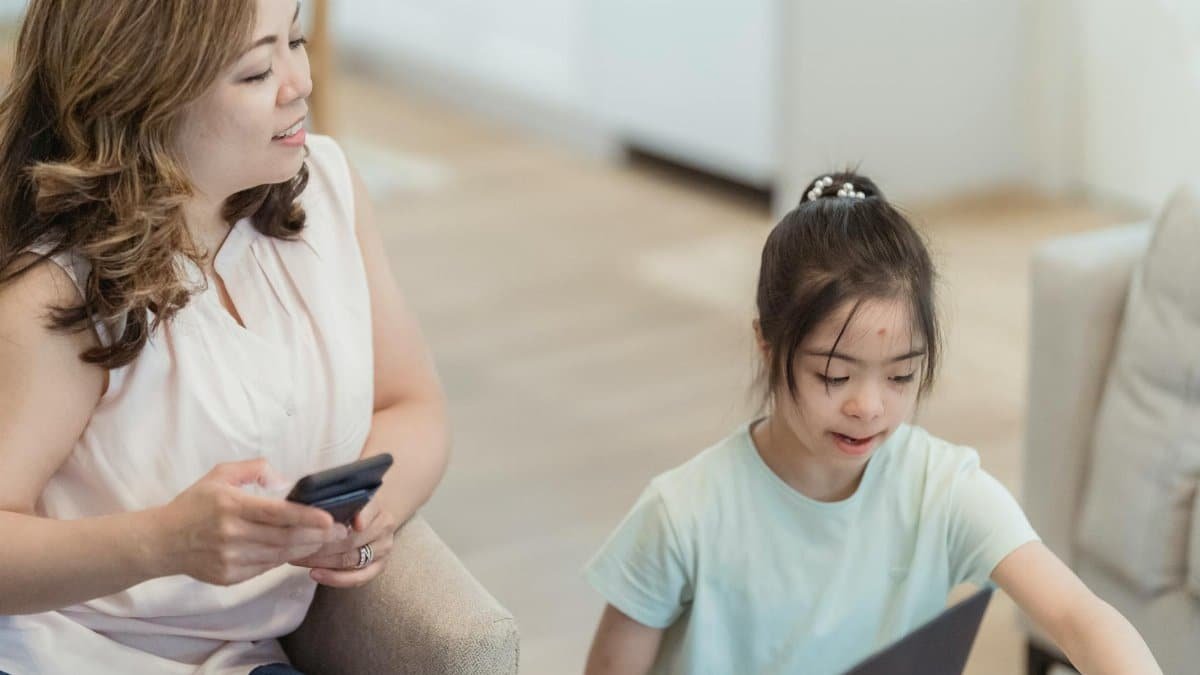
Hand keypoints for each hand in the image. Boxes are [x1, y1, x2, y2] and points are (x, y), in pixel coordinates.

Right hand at [159, 458, 346, 585]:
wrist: (162, 541)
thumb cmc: (195, 503)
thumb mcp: (220, 474)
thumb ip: (254, 469)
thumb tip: (285, 481)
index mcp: (231, 505)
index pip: (276, 514)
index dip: (306, 517)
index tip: (329, 518)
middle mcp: (231, 534)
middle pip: (284, 538)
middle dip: (316, 536)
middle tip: (340, 531)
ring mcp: (229, 559)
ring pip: (278, 556)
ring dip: (305, 549)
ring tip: (325, 540)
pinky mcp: (228, 577)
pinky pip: (265, 568)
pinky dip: (284, 559)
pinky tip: (297, 550)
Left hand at [289, 497, 398, 587]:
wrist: (370, 517)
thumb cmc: (350, 507)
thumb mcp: (345, 499)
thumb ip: (334, 502)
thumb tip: (307, 509)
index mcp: (377, 507)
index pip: (366, 511)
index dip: (354, 517)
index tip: (331, 523)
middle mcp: (384, 527)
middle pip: (352, 540)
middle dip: (320, 545)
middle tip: (294, 545)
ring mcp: (384, 549)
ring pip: (351, 559)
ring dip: (322, 561)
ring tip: (297, 559)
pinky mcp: (379, 567)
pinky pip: (358, 578)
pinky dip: (335, 578)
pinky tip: (315, 574)